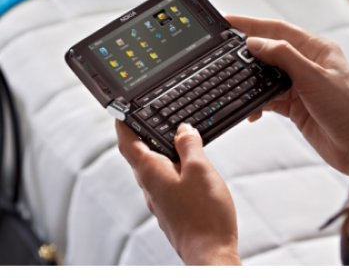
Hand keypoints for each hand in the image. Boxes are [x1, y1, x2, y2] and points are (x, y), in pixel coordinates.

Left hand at [116, 121, 240, 264]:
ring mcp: (159, 199)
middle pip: (140, 155)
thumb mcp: (199, 169)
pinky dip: (171, 167)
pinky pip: (166, 181)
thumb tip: (183, 130)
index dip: (123, 125)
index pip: (128, 143)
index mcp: (151, 173)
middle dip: (144, 136)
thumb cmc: (204, 214)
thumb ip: (189, 146)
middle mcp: (150, 186)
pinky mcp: (171, 208)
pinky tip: (186, 166)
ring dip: (160, 151)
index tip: (121, 113)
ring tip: (174, 139)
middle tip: (152, 120)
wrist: (210, 253)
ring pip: (154, 168)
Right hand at [227, 15, 348, 175]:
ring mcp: (299, 85)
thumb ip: (283, 57)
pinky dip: (259, 103)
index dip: (252, 24)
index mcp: (316, 49)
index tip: (230, 21)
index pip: (278, 30)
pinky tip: (253, 110)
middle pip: (270, 51)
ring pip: (266, 76)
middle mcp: (306, 64)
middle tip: (224, 50)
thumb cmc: (347, 109)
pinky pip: (269, 98)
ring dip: (252, 81)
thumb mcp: (313, 77)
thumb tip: (254, 43)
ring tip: (237, 82)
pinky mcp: (294, 104)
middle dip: (247, 52)